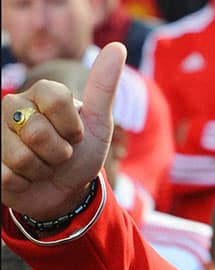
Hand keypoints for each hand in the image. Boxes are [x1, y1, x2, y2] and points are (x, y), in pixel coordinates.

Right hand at [1, 43, 124, 219]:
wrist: (66, 189)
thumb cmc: (82, 153)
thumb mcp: (99, 124)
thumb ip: (104, 87)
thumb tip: (117, 47)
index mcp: (41, 93)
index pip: (55, 98)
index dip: (72, 126)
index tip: (76, 135)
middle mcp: (14, 107)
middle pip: (36, 131)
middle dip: (58, 153)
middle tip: (59, 154)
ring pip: (21, 156)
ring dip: (41, 170)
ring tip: (42, 166)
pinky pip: (6, 175)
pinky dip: (24, 183)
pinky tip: (25, 178)